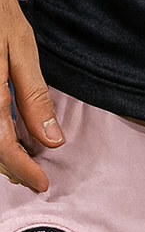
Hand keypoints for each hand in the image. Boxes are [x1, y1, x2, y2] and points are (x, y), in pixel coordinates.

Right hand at [0, 0, 63, 191]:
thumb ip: (33, 95)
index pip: (1, 149)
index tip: (42, 184)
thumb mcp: (20, 46)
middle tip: (37, 174)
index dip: (22, 170)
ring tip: (26, 157)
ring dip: (0, 152)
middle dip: (11, 166)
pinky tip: (8, 131)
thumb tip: (53, 138)